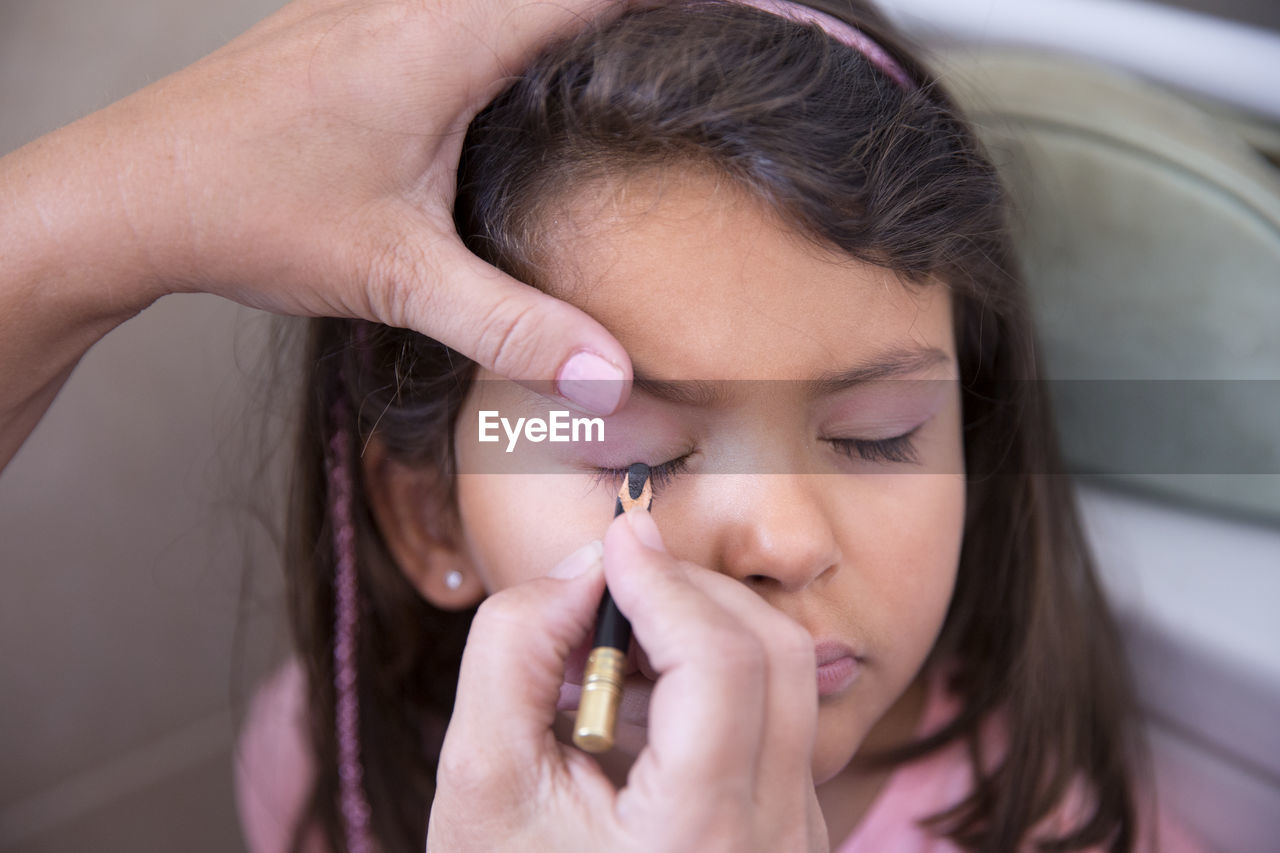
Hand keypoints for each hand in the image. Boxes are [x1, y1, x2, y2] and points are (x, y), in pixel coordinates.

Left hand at [52, 0, 634, 412]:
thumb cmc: (251, 215)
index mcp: (441, 40)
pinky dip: (503, 24)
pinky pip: (447, 3)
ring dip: (561, 15)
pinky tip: (515, 76)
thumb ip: (513, 326)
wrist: (129, 192)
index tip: (734, 13)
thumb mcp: (398, 279)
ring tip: (625, 54)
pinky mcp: (343, 22)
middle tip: (689, 41)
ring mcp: (367, 1)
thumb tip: (610, 378)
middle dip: (625, 9)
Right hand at [429, 510, 828, 851]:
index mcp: (700, 840)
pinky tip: (641, 710)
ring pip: (785, 682)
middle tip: (610, 591)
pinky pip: (778, 721)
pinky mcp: (793, 832)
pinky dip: (716, 680)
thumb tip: (587, 564)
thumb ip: (514, 649)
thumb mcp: (481, 781)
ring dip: (702, 633)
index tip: (614, 539)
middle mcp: (776, 842)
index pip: (723, 662)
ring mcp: (798, 841)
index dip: (665, 581)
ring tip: (611, 662)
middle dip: (690, 593)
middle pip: (773, 655)